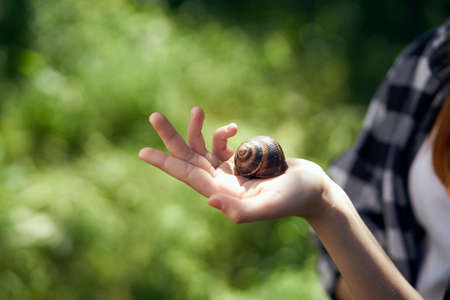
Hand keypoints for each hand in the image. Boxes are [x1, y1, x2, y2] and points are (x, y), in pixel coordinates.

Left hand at [139, 107, 329, 222]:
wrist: (313, 190)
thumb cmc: (294, 199)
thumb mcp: (270, 206)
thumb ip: (240, 210)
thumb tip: (209, 201)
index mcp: (222, 192)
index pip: (187, 175)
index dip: (165, 163)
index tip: (143, 152)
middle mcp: (221, 182)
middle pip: (188, 157)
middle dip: (172, 137)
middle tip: (154, 116)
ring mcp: (230, 171)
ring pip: (202, 147)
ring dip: (197, 129)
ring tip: (196, 110)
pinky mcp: (241, 161)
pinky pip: (222, 143)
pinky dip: (223, 133)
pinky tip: (235, 128)